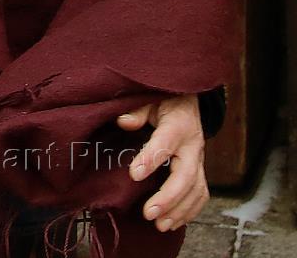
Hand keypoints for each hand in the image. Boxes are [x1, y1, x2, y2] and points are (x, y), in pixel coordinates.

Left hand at [117, 95, 207, 232]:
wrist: (189, 102)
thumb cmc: (164, 101)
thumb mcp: (150, 99)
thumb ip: (137, 111)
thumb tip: (123, 121)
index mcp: (177, 125)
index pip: (164, 144)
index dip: (150, 159)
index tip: (134, 174)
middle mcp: (192, 146)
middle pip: (185, 176)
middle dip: (168, 197)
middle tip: (148, 213)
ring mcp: (199, 161)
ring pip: (196, 190)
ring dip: (179, 210)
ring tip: (159, 225)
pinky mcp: (200, 171)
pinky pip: (200, 194)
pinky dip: (190, 211)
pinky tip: (173, 222)